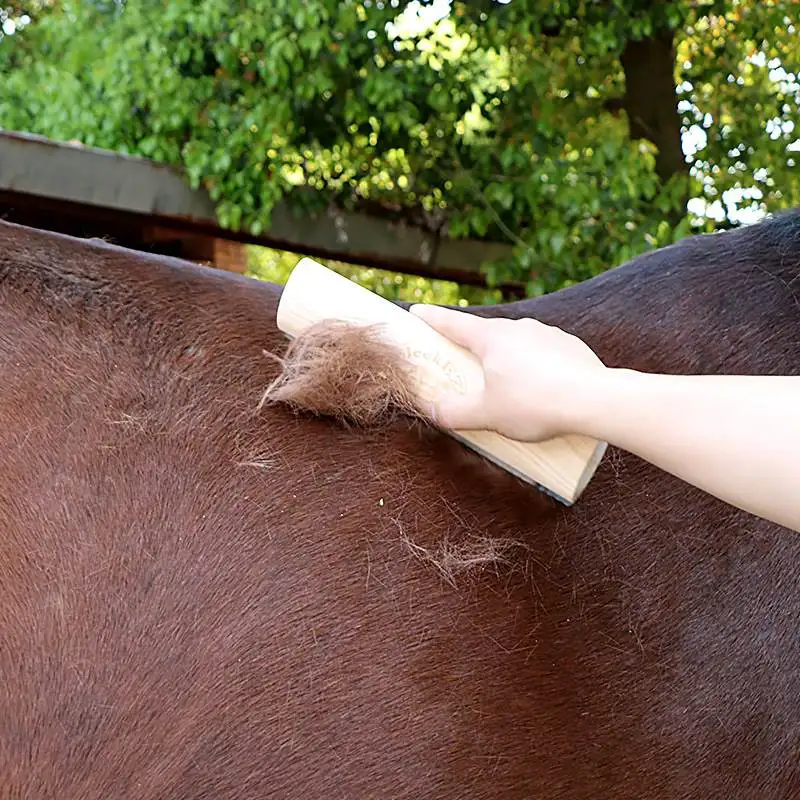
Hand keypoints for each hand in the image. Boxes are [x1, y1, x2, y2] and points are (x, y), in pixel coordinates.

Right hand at [408, 304, 606, 441]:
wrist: (595, 401)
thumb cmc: (536, 404)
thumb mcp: (485, 415)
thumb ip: (453, 413)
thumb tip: (431, 411)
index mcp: (492, 338)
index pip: (453, 324)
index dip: (431, 319)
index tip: (417, 310)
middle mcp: (519, 328)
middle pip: (486, 334)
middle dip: (473, 348)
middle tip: (464, 365)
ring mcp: (548, 335)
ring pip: (517, 345)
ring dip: (507, 361)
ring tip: (509, 390)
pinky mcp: (571, 347)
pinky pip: (543, 355)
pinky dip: (535, 369)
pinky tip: (540, 392)